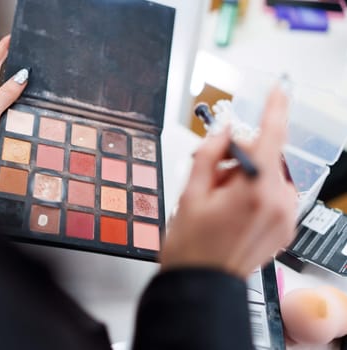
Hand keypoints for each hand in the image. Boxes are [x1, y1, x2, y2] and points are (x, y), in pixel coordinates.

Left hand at [0, 35, 28, 171]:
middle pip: (0, 74)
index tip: (13, 37)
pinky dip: (19, 101)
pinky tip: (29, 101)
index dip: (2, 48)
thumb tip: (23, 75)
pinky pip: (9, 105)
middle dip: (13, 62)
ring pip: (7, 91)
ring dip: (18, 84)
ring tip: (34, 75)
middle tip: (28, 54)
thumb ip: (8, 92)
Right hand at [160, 86, 296, 278]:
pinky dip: (255, 193)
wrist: (201, 285)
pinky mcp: (285, 228)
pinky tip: (232, 210)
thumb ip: (208, 154)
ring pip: (268, 175)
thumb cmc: (191, 247)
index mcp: (254, 190)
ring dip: (246, 176)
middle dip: (238, 156)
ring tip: (218, 199)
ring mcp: (284, 217)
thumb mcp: (190, 193)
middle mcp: (277, 202)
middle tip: (209, 172)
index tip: (278, 90)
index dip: (274, 109)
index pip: (271, 137)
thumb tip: (222, 132)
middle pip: (265, 156)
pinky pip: (273, 195)